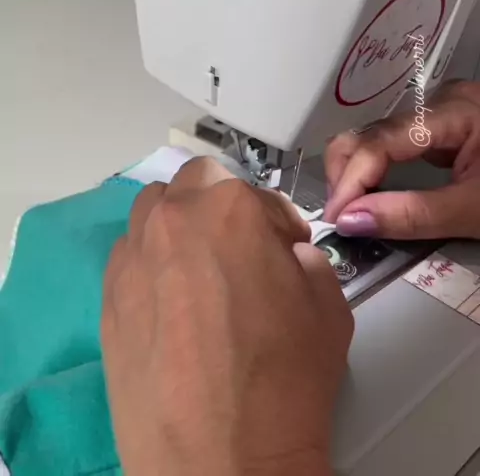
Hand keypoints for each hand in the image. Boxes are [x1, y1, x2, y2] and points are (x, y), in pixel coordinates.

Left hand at [102, 157, 352, 475]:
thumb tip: (287, 257)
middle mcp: (175, 219)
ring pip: (152, 212)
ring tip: (198, 269)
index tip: (284, 249)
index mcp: (232, 208)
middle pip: (194, 185)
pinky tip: (169, 301)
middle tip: (239, 251)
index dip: (276, 223)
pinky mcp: (107, 296)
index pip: (256, 193)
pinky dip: (150, 262)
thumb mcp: (329, 307)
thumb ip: (308, 262)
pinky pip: (128, 256)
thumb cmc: (285, 379)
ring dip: (178, 225)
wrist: (222, 460)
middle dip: (220, 207)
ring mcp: (134, 256)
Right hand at [323, 80, 479, 239]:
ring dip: (357, 174)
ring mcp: (441, 114)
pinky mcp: (443, 129)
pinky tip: (370, 195)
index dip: (351, 180)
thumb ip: (414, 215)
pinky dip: (378, 171)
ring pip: (378, 137)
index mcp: (454, 111)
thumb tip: (351, 221)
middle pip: (373, 131)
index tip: (335, 218)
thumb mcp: (473, 211)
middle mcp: (442, 102)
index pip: (382, 140)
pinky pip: (396, 145)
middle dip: (346, 174)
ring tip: (351, 211)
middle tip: (341, 216)